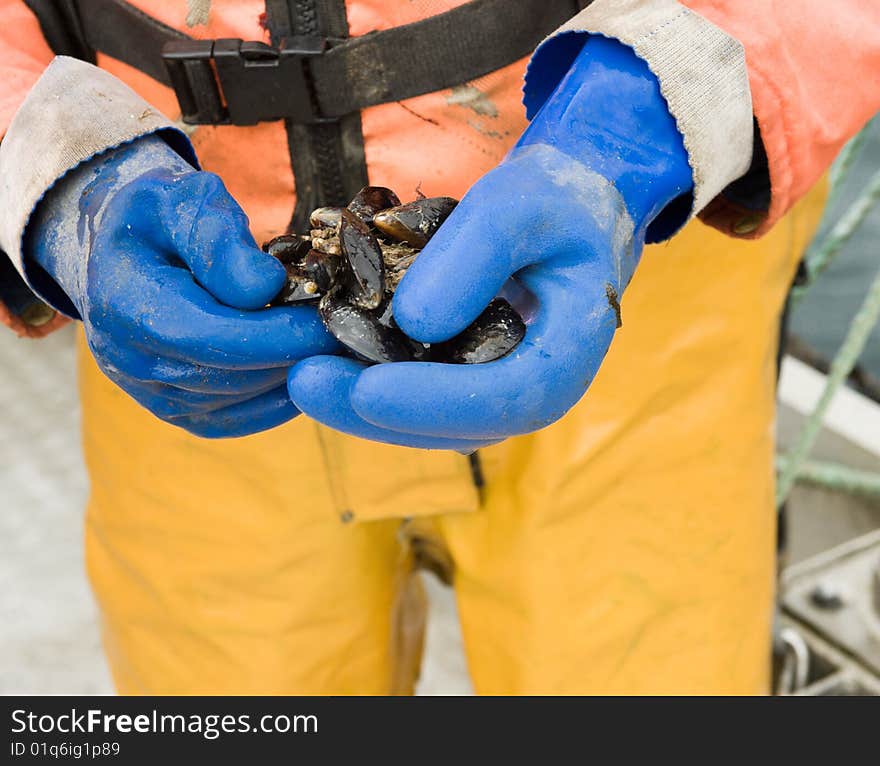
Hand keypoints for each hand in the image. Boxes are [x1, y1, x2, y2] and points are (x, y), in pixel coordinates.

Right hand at [27, 135, 337, 436]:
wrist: (127, 254)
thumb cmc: (161, 218)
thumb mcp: (182, 200)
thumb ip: (217, 237)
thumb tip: (264, 287)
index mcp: (124, 304)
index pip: (209, 338)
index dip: (275, 336)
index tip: (329, 319)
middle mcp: (131, 362)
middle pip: (230, 376)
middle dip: (295, 355)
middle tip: (349, 331)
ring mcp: (154, 394)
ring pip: (241, 401)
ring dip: (292, 375)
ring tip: (334, 342)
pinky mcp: (180, 411)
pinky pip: (239, 418)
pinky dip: (280, 397)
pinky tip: (309, 366)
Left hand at [287, 37, 693, 447]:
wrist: (564, 216)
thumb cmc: (551, 204)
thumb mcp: (520, 205)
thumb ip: (476, 253)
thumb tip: (414, 323)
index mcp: (571, 350)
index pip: (512, 397)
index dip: (440, 401)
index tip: (368, 390)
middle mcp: (539, 386)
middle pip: (465, 426)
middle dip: (382, 414)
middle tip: (307, 383)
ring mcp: (503, 389)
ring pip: (436, 425)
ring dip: (367, 411)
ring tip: (305, 376)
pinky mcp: (470, 381)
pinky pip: (423, 401)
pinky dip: (374, 389)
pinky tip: (328, 363)